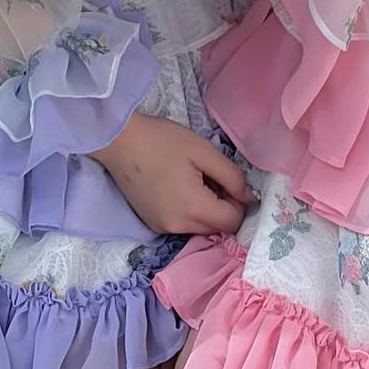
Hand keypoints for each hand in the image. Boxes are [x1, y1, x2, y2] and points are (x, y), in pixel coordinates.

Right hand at [92, 113, 253, 236]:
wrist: (119, 141)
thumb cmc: (162, 140)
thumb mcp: (203, 150)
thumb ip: (232, 176)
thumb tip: (249, 198)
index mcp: (193, 208)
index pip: (233, 221)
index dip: (239, 202)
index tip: (228, 180)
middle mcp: (179, 226)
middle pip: (217, 229)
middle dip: (223, 207)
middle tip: (211, 177)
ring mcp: (163, 228)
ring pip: (200, 228)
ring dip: (206, 211)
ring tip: (192, 180)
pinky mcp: (153, 225)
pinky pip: (182, 225)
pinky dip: (188, 212)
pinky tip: (177, 188)